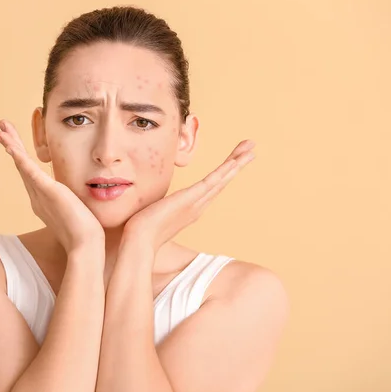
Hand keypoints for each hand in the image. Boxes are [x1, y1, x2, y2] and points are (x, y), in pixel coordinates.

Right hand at [0, 119, 104, 253]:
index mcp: (43, 200)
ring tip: (1, 130)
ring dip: (11, 146)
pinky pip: (31, 172)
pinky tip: (12, 147)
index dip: (19, 156)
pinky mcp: (49, 192)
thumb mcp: (75, 211)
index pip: (29, 173)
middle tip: (0, 129)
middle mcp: (37, 197)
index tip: (13, 142)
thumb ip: (72, 203)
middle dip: (11, 146)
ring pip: (22, 165)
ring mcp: (41, 195)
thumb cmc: (84, 233)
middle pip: (21, 166)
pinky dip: (20, 158)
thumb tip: (78, 200)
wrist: (85, 245)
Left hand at [121, 139, 255, 255]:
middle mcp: (198, 206)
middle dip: (237, 163)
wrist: (139, 241)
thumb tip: (148, 205)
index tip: (235, 161)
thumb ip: (156, 207)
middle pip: (223, 181)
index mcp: (191, 208)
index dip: (225, 174)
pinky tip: (235, 161)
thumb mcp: (153, 213)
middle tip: (252, 150)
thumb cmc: (141, 231)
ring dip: (237, 163)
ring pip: (222, 179)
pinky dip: (225, 171)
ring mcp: (196, 202)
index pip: (212, 186)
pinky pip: (212, 181)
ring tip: (251, 150)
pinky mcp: (190, 199)